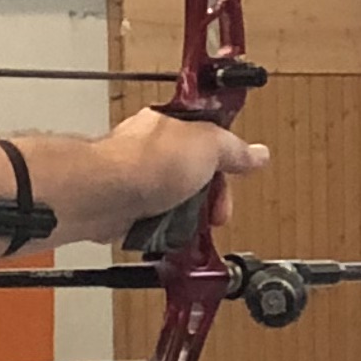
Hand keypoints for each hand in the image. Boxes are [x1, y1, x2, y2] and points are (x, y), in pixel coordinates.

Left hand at [105, 104, 269, 243]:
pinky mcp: (121, 210)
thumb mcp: (209, 147)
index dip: (225, 162)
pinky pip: (150, 224)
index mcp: (171, 125)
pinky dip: (161, 233)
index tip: (235, 178)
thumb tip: (256, 153)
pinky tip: (167, 235)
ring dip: (185, 217)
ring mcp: (134, 180)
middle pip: (190, 175)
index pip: (207, 139)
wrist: (104, 194)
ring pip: (170, 202)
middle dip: (207, 197)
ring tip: (192, 226)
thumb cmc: (145, 162)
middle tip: (216, 213)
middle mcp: (150, 149)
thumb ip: (234, 151)